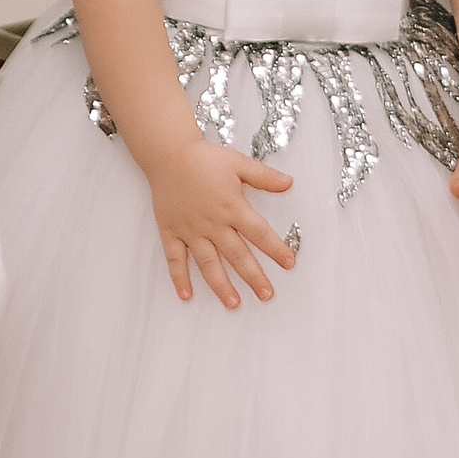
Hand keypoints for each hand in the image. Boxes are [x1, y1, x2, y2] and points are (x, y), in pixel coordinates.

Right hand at [144, 134, 296, 305]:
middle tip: (267, 295)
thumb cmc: (204, 158)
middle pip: (237, 255)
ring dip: (221, 285)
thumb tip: (289, 183)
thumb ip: (264, 177)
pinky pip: (175, 259)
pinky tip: (186, 295)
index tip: (289, 264)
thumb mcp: (239, 163)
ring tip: (233, 303)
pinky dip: (179, 277)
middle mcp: (213, 223)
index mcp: (232, 207)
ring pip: (208, 263)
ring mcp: (191, 230)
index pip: (259, 233)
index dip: (275, 249)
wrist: (169, 154)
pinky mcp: (171, 232)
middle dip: (253, 276)